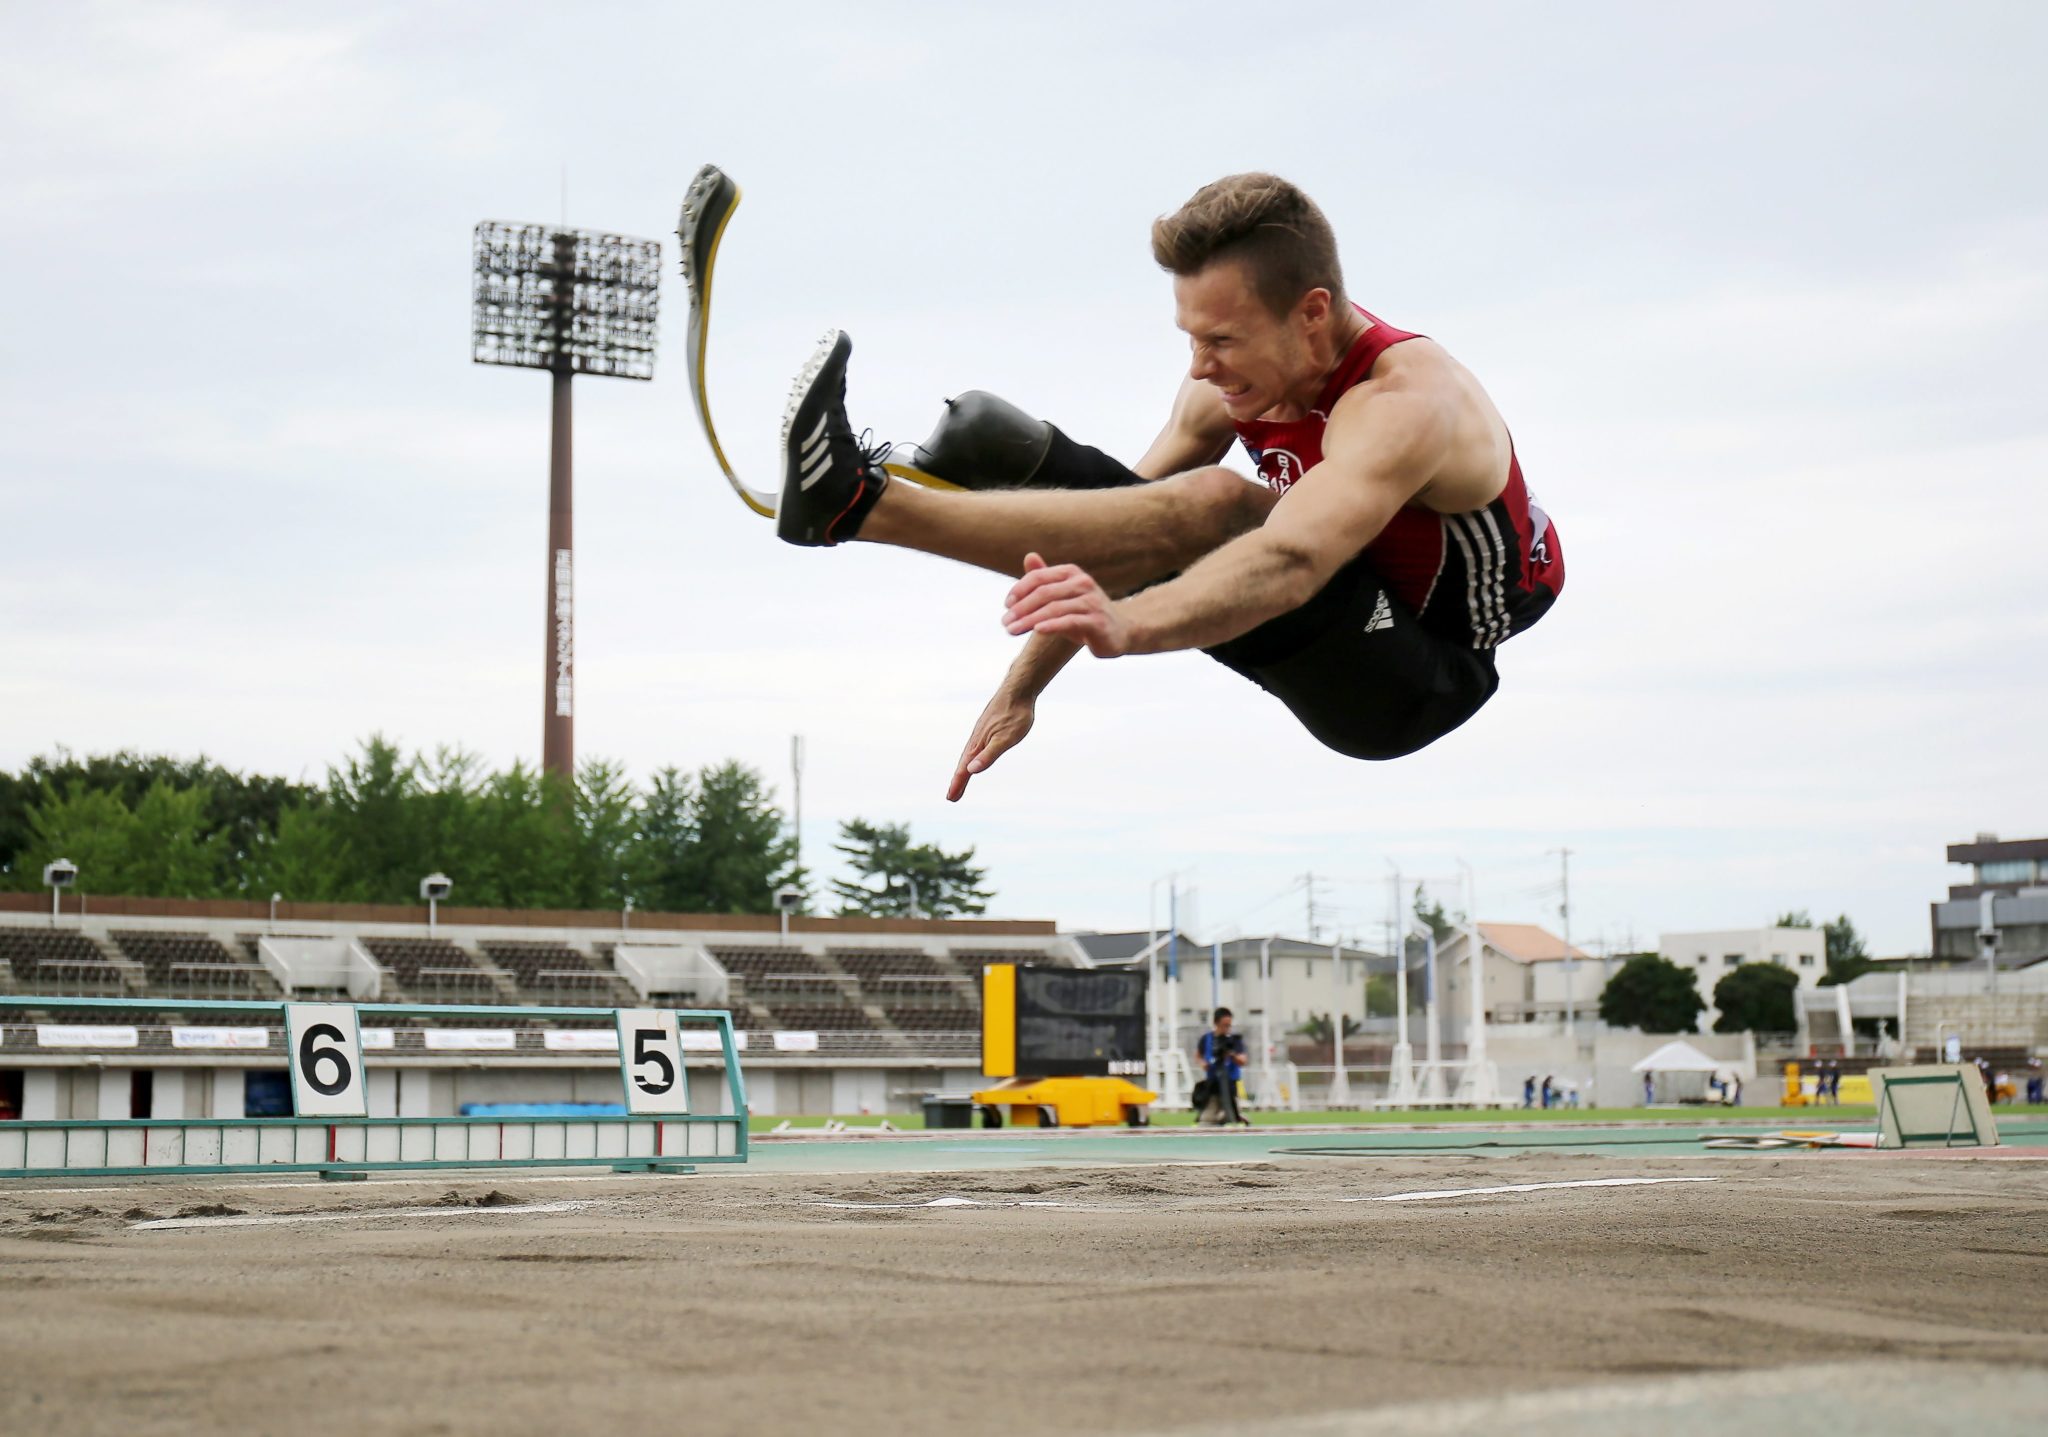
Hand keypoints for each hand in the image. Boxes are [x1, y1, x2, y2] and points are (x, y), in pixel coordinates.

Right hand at [947, 686, 1034, 801]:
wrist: (1019, 690)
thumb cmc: (1014, 715)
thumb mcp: (1005, 739)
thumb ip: (989, 755)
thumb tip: (971, 771)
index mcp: (978, 745)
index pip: (964, 770)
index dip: (958, 784)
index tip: (951, 798)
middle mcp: (976, 740)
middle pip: (965, 764)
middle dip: (959, 781)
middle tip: (952, 797)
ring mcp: (982, 733)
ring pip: (970, 755)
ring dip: (965, 769)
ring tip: (962, 780)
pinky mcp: (988, 728)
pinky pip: (976, 747)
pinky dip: (973, 757)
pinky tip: (977, 756)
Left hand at [1002, 552, 1130, 657]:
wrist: (1119, 632)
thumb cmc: (1085, 612)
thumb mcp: (1063, 594)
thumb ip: (1045, 578)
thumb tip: (1029, 556)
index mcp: (1071, 573)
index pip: (1039, 577)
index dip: (1019, 590)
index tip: (1006, 606)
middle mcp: (1083, 583)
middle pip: (1044, 592)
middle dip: (1021, 608)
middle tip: (1005, 622)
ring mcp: (1092, 602)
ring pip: (1054, 608)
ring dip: (1029, 620)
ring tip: (1012, 631)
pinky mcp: (1097, 621)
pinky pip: (1070, 621)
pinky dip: (1052, 625)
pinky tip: (1037, 631)